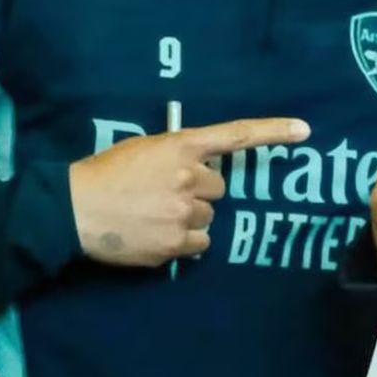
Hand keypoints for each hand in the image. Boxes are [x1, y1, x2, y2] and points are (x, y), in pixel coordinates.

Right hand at [69, 117, 309, 266]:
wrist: (72, 210)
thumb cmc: (103, 174)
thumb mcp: (142, 150)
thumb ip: (176, 156)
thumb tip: (201, 174)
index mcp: (180, 147)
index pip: (235, 135)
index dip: (273, 132)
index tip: (305, 130)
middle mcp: (189, 178)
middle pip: (218, 188)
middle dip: (198, 192)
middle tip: (164, 194)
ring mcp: (184, 213)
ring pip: (208, 218)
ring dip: (190, 218)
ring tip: (154, 216)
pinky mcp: (176, 244)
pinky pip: (199, 245)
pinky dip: (184, 243)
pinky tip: (156, 235)